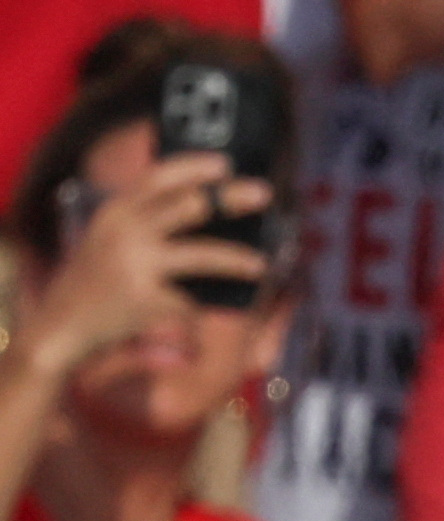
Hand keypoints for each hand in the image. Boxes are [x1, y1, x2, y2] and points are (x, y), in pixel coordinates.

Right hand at [14, 149, 269, 376]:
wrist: (64, 321)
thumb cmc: (100, 278)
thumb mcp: (111, 237)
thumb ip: (147, 221)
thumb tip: (213, 214)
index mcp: (117, 211)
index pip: (158, 177)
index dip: (194, 166)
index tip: (225, 162)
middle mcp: (126, 230)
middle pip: (189, 206)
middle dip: (230, 198)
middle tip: (264, 193)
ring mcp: (137, 264)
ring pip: (202, 255)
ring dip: (237, 259)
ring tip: (261, 264)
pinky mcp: (147, 299)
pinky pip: (194, 297)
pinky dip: (214, 299)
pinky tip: (233, 301)